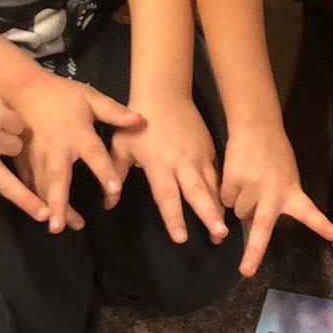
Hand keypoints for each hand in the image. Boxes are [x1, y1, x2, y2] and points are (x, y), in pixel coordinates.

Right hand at [13, 71, 142, 234]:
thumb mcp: (90, 97)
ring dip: (50, 206)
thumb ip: (114, 111)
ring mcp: (37, 155)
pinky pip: (28, 182)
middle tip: (60, 226)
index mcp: (77, 133)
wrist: (25, 88)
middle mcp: (57, 148)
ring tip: (60, 226)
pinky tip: (42, 212)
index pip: (95, 155)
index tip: (114, 190)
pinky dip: (34, 197)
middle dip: (58, 203)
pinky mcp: (23, 159)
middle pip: (57, 179)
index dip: (105, 172)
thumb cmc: (62, 94)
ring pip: (41, 185)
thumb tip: (140, 119)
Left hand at [109, 92, 230, 244]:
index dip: (174, 217)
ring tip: (225, 230)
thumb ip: (115, 175)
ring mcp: (199, 155)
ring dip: (219, 207)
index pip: (167, 196)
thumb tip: (107, 203)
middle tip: (219, 235)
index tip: (181, 238)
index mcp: (160, 164)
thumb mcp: (121, 146)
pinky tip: (225, 206)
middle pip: (197, 193)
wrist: (164, 93)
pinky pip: (217, 174)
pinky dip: (221, 190)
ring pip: (212, 185)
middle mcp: (182, 163)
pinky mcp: (209, 148)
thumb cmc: (138, 123)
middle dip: (209, 215)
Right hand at [221, 119, 332, 276]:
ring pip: (239, 213)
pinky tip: (237, 178)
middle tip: (246, 272)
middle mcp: (272, 193)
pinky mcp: (233, 180)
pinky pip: (225, 200)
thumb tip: (257, 222)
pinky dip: (228, 194)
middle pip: (262, 229)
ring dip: (240, 205)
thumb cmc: (275, 152)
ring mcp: (251, 187)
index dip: (322, 226)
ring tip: (249, 184)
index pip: (310, 212)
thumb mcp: (288, 175)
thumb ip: (283, 197)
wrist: (256, 124)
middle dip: (253, 252)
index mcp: (291, 191)